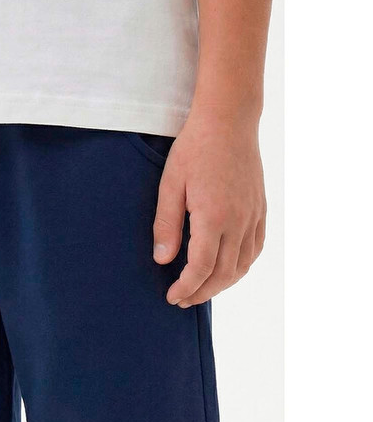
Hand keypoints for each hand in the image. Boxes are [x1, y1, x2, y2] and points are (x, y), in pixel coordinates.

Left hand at [152, 113, 265, 306]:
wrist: (229, 121)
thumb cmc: (194, 150)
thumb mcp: (170, 185)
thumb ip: (166, 224)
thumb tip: (162, 260)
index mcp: (213, 217)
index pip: (201, 268)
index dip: (186, 288)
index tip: (171, 297)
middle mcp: (238, 221)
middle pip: (223, 273)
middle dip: (201, 292)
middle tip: (182, 300)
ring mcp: (253, 216)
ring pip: (242, 265)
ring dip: (222, 284)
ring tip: (201, 290)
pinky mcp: (260, 209)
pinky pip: (255, 248)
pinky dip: (242, 266)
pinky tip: (227, 270)